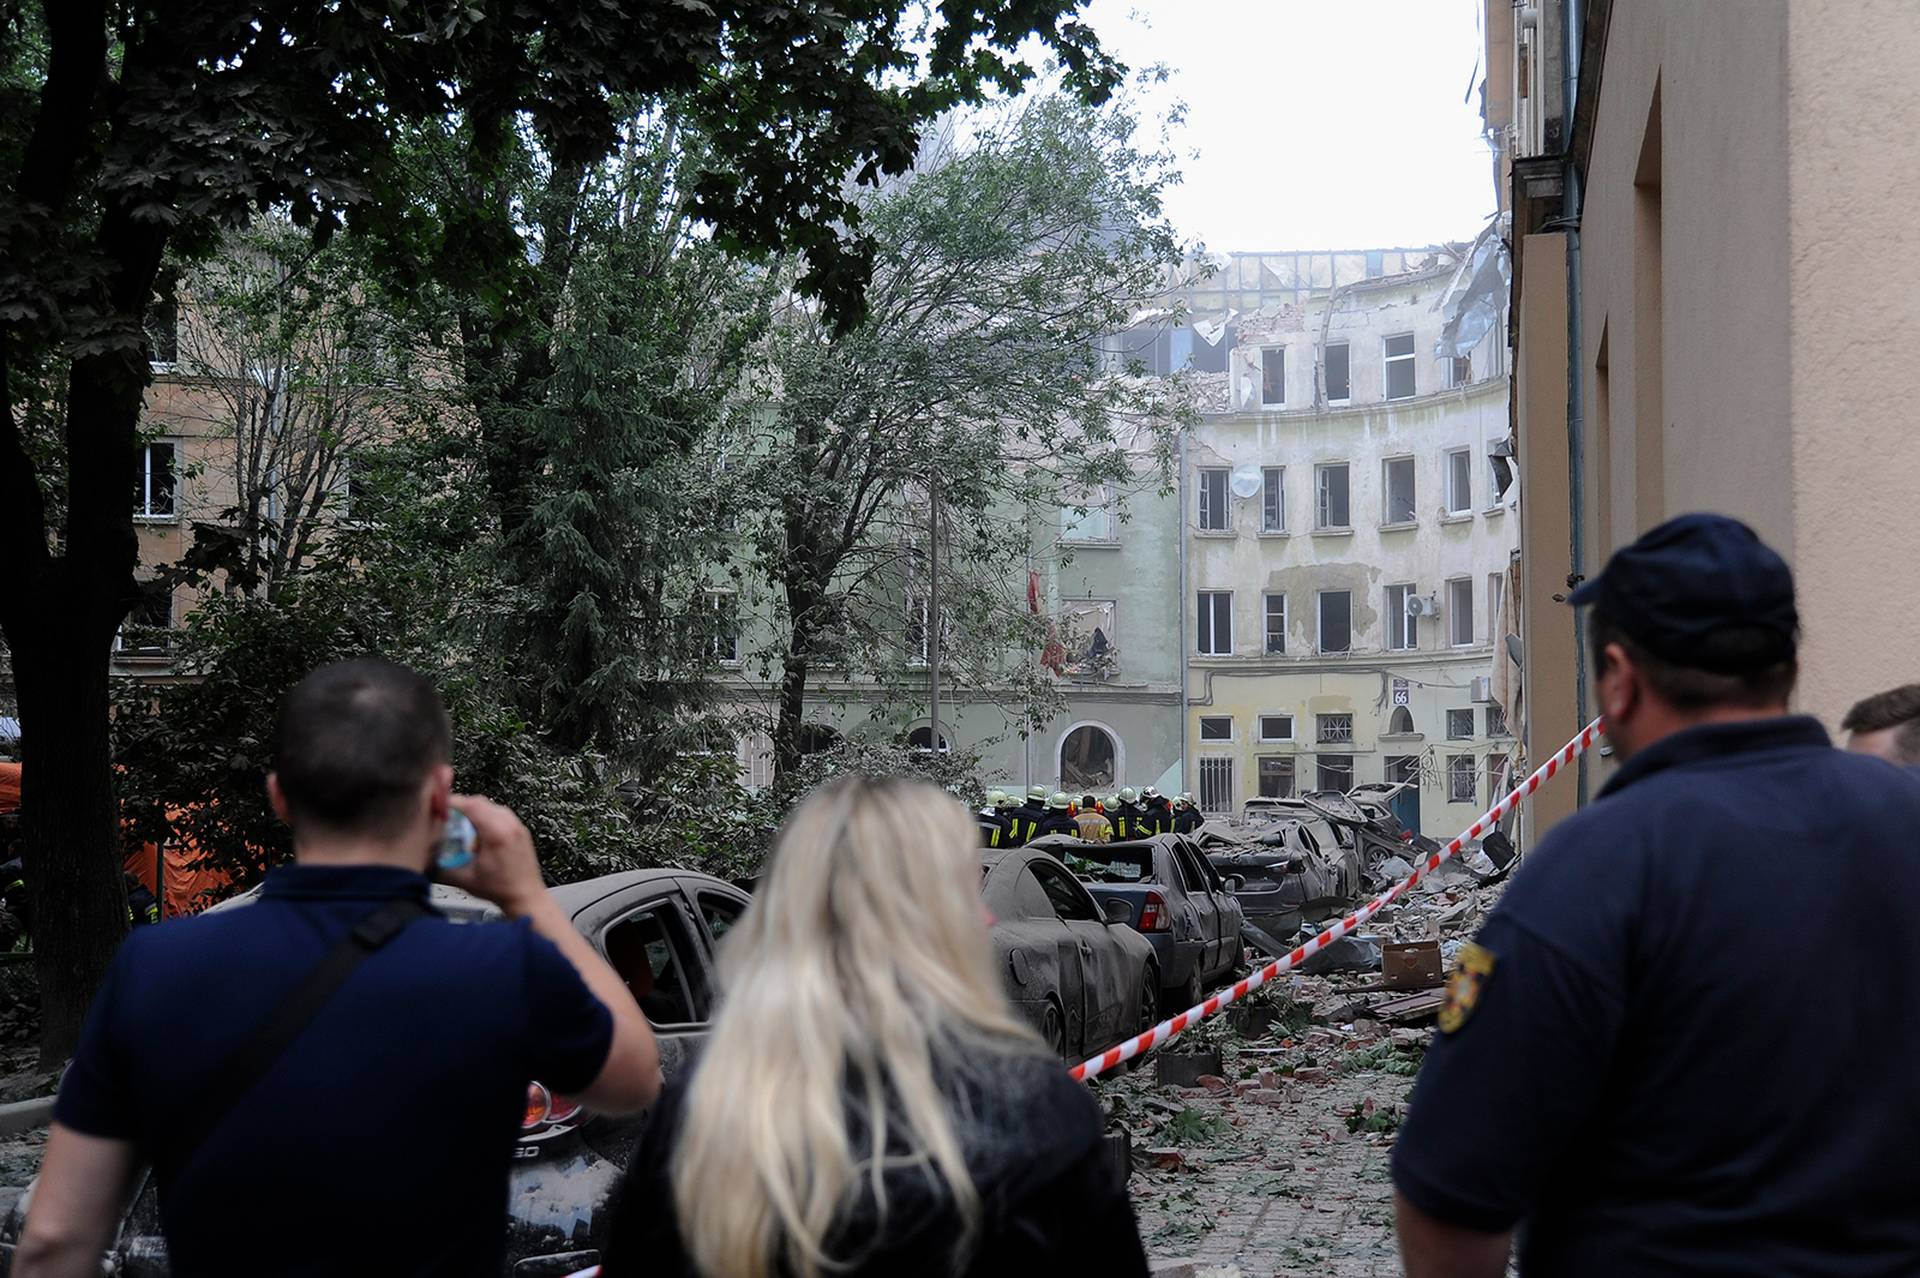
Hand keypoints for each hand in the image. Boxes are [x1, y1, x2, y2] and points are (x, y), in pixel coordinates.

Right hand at [439, 794, 548, 917]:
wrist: (525, 897)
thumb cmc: (501, 890)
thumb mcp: (464, 879)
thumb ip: (441, 867)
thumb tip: (424, 857)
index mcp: (497, 833)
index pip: (471, 805)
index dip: (452, 802)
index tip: (440, 806)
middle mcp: (510, 825)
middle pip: (480, 802)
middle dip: (461, 807)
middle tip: (447, 817)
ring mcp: (517, 826)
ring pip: (491, 806)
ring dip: (474, 812)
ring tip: (462, 827)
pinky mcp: (520, 830)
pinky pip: (501, 814)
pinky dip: (486, 817)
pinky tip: (478, 834)